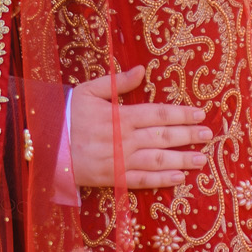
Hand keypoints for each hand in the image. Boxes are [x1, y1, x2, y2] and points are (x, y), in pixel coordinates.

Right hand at [70, 65, 210, 190]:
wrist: (44, 145)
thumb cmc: (67, 114)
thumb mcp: (89, 91)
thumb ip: (116, 83)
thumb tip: (142, 71)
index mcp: (120, 116)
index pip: (158, 114)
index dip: (181, 114)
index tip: (199, 114)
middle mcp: (124, 139)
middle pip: (163, 137)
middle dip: (188, 136)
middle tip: (208, 136)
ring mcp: (119, 160)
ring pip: (157, 160)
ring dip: (181, 159)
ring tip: (201, 159)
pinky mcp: (112, 178)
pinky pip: (141, 180)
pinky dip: (161, 180)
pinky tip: (178, 178)